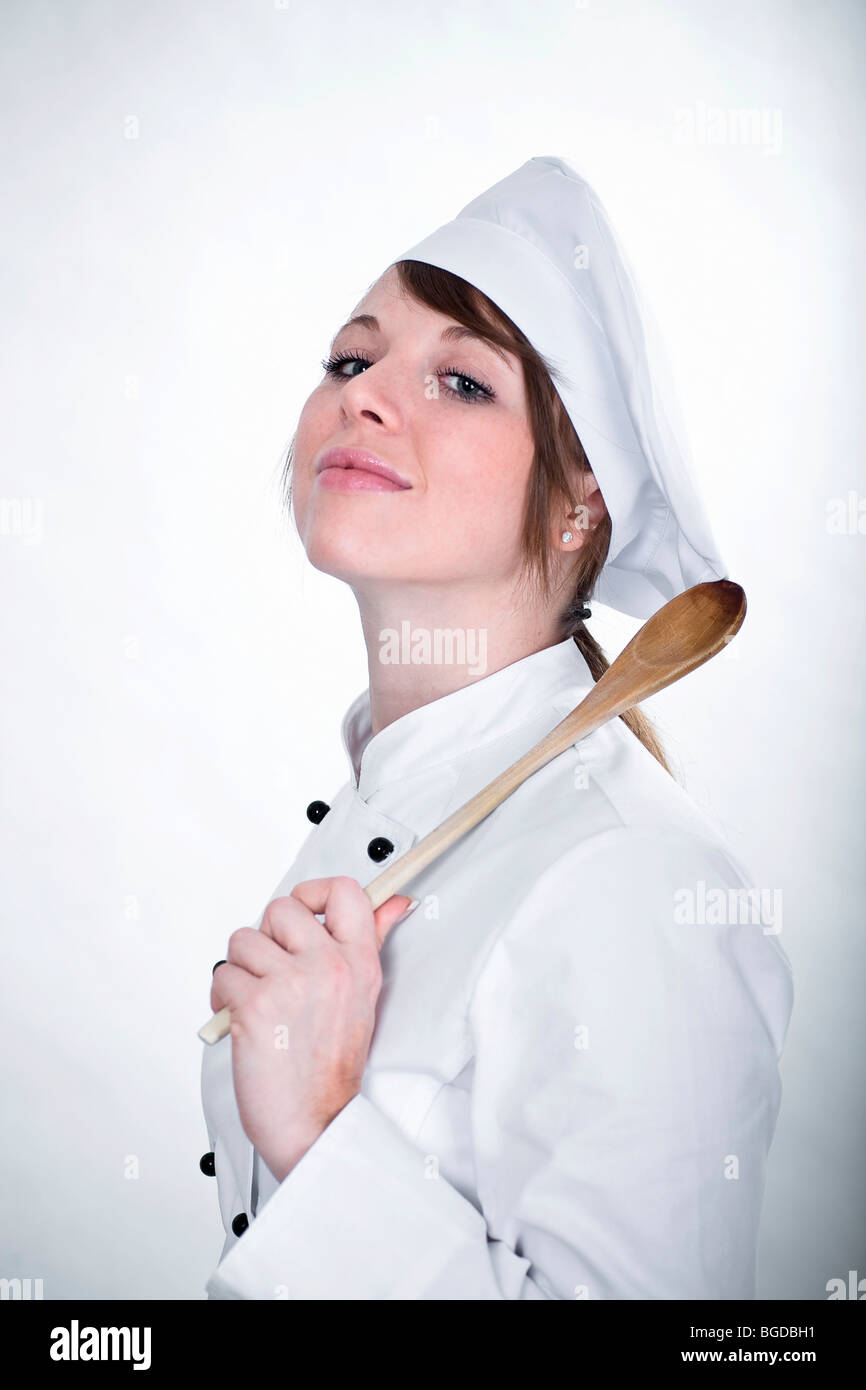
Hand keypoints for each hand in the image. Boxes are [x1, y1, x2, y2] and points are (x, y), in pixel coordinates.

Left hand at [210, 877, 414, 1182]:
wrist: (315, 1123)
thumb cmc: (332, 1066)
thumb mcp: (364, 996)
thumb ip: (372, 940)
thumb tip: (394, 903)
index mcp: (359, 962)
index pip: (344, 891)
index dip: (314, 891)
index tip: (305, 910)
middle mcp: (329, 966)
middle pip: (280, 908)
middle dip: (266, 939)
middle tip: (273, 972)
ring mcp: (291, 983)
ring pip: (242, 940)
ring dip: (240, 970)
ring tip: (257, 1000)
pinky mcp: (255, 1005)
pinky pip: (222, 976)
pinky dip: (223, 998)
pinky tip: (242, 1020)